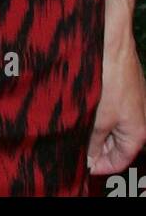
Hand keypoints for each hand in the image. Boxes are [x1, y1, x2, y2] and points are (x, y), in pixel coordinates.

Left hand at [87, 34, 145, 176]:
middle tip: (75, 147)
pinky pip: (114, 117)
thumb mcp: (99, 117)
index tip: (83, 165)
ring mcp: (134, 110)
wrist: (116, 49)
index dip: (101, 166)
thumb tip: (89, 160)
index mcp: (138, 134)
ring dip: (97, 134)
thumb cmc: (111, 81)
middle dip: (98, 149)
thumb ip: (95, 141)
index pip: (121, 162)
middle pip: (118, 148)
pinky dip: (100, 120)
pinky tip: (84, 115)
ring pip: (114, 132)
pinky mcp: (126, 98)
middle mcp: (140, 125)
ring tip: (77, 131)